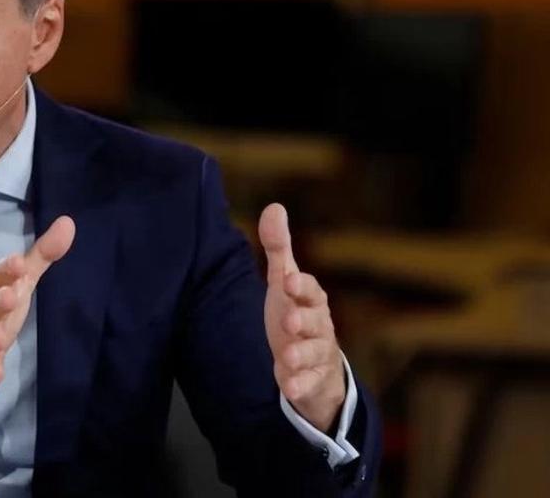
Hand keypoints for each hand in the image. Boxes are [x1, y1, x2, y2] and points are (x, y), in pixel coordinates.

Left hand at [260, 203, 345, 431]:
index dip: (301, 286)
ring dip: (301, 355)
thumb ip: (277, 248)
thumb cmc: (296, 314)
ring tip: (286, 357)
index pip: (310, 290)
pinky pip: (309, 385)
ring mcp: (317, 355)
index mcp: (311, 300)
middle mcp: (319, 327)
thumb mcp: (284, 283)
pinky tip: (290, 387)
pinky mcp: (312, 381)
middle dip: (303, 321)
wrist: (313, 364)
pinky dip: (300, 386)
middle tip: (289, 321)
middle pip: (315, 322)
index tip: (287, 281)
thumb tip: (275, 207)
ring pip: (314, 354)